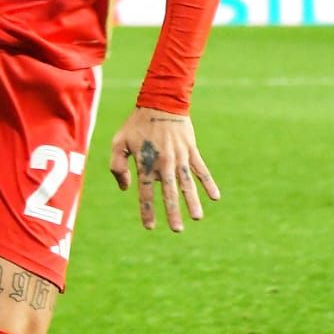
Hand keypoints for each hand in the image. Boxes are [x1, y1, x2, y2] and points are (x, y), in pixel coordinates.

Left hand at [108, 105, 219, 231]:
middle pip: (169, 192)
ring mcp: (180, 157)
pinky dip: (208, 183)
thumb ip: (117, 166)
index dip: (147, 210)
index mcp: (144, 163)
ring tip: (197, 218)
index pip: (146, 192)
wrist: (160, 103)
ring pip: (187, 183)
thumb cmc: (135, 125)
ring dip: (193, 201)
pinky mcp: (191, 151)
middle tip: (177, 230)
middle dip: (173, 212)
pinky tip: (215, 197)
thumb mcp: (118, 142)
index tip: (150, 227)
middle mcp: (163, 163)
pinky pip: (202, 170)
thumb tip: (125, 188)